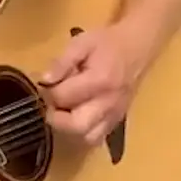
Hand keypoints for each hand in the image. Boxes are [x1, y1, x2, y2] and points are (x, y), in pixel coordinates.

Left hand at [38, 26, 147, 146]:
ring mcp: (115, 115)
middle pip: (77, 126)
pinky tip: (77, 114)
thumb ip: (62, 62)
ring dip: (70, 129)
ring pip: (88, 138)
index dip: (49, 93)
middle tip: (50, 104)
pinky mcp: (118, 121)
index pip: (64, 98)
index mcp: (99, 81)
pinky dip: (83, 132)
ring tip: (64, 110)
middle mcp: (108, 103)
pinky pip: (98, 137)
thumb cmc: (107, 43)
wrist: (136, 49)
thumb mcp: (81, 43)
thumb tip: (44, 80)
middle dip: (57, 119)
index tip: (45, 85)